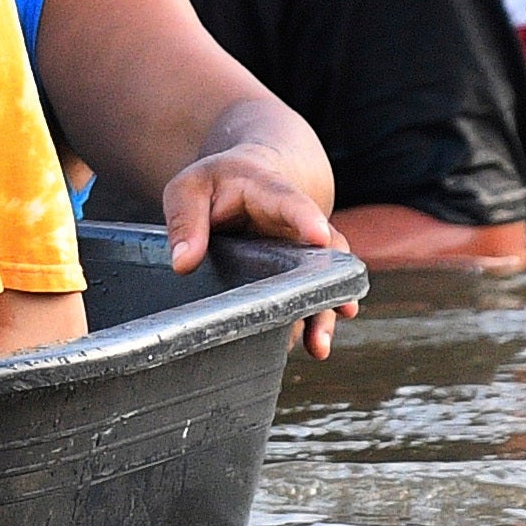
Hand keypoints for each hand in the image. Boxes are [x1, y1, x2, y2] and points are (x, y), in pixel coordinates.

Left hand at [157, 144, 357, 358]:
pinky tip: (297, 347)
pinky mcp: (292, 274)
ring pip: (322, 280)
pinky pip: (304, 298)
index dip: (305, 218)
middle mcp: (294, 224)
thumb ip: (185, 220)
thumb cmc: (215, 183)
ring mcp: (298, 251)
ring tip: (319, 348)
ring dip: (323, 313)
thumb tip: (183, 264)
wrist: (245, 178)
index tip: (320, 236)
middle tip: (342, 308)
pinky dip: (304, 323)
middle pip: (325, 250)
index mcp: (268, 190)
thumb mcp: (189, 189)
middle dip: (332, 281)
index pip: (289, 201)